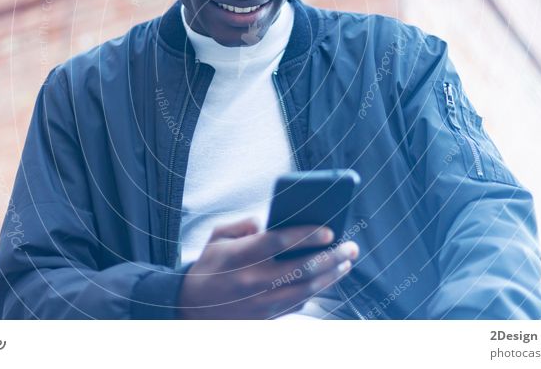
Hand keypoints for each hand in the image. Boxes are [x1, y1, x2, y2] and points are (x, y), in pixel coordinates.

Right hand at [177, 217, 359, 318]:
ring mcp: (261, 303)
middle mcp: (253, 280)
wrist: (190, 307)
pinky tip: (328, 278)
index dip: (307, 235)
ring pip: (306, 290)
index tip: (329, 231)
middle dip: (331, 256)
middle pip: (301, 268)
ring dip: (331, 275)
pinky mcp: (266, 318)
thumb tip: (267, 221)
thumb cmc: (209, 266)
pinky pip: (299, 304)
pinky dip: (317, 291)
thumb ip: (243, 224)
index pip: (279, 241)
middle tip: (350, 247)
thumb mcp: (217, 237)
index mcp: (240, 255)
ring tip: (346, 262)